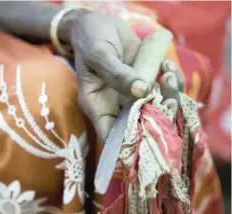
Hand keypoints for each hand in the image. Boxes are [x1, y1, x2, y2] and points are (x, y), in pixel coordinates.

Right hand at [70, 12, 180, 140]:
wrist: (98, 23)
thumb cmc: (90, 39)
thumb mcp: (99, 55)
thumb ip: (117, 74)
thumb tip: (143, 91)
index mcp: (97, 106)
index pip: (112, 134)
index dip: (129, 142)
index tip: (150, 139)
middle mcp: (115, 105)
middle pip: (139, 123)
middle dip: (159, 116)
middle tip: (170, 101)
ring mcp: (132, 94)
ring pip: (155, 106)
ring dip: (169, 95)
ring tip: (167, 75)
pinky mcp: (145, 81)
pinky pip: (162, 88)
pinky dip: (170, 80)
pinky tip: (167, 66)